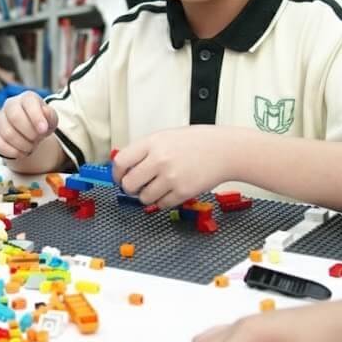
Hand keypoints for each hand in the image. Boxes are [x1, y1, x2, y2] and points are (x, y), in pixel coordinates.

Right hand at [0, 91, 58, 157]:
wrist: (29, 131)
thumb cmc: (40, 122)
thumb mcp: (50, 119)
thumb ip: (50, 115)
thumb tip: (46, 113)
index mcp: (27, 99)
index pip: (28, 103)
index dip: (36, 117)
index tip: (43, 130)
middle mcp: (10, 105)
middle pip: (15, 117)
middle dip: (30, 133)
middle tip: (37, 138)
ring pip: (7, 133)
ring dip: (23, 144)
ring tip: (31, 146)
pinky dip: (13, 152)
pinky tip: (21, 151)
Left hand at [111, 126, 227, 207]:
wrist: (225, 150)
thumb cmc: (198, 142)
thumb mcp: (167, 137)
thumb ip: (146, 150)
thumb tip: (126, 166)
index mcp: (153, 142)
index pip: (121, 161)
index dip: (117, 173)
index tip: (119, 177)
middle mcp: (159, 160)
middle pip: (129, 183)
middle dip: (130, 188)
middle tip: (137, 186)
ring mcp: (171, 177)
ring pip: (144, 198)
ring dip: (148, 196)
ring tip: (159, 187)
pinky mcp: (182, 192)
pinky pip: (162, 204)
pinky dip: (163, 201)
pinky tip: (171, 190)